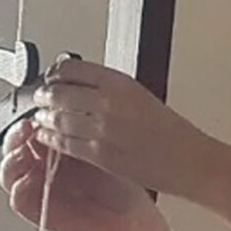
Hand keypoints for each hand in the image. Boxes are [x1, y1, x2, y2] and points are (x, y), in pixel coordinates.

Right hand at [0, 118, 156, 230]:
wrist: (132, 215)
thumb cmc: (120, 182)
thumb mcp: (100, 148)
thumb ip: (76, 130)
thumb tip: (62, 103)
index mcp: (53, 146)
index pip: (27, 127)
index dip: (28, 117)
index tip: (37, 110)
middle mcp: (42, 166)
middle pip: (12, 146)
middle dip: (15, 134)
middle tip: (27, 127)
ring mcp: (38, 187)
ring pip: (8, 170)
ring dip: (12, 158)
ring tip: (25, 151)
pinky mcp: (39, 211)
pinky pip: (17, 198)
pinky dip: (19, 186)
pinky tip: (31, 176)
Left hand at [33, 59, 213, 199]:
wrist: (190, 161)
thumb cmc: (173, 133)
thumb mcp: (142, 97)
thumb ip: (111, 90)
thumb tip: (83, 88)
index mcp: (120, 83)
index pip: (70, 69)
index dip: (55, 73)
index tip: (52, 77)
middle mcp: (108, 102)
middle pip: (57, 92)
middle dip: (43, 96)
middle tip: (40, 97)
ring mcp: (102, 129)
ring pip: (57, 118)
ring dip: (44, 118)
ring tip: (41, 118)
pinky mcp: (100, 154)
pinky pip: (64, 143)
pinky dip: (51, 138)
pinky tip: (47, 136)